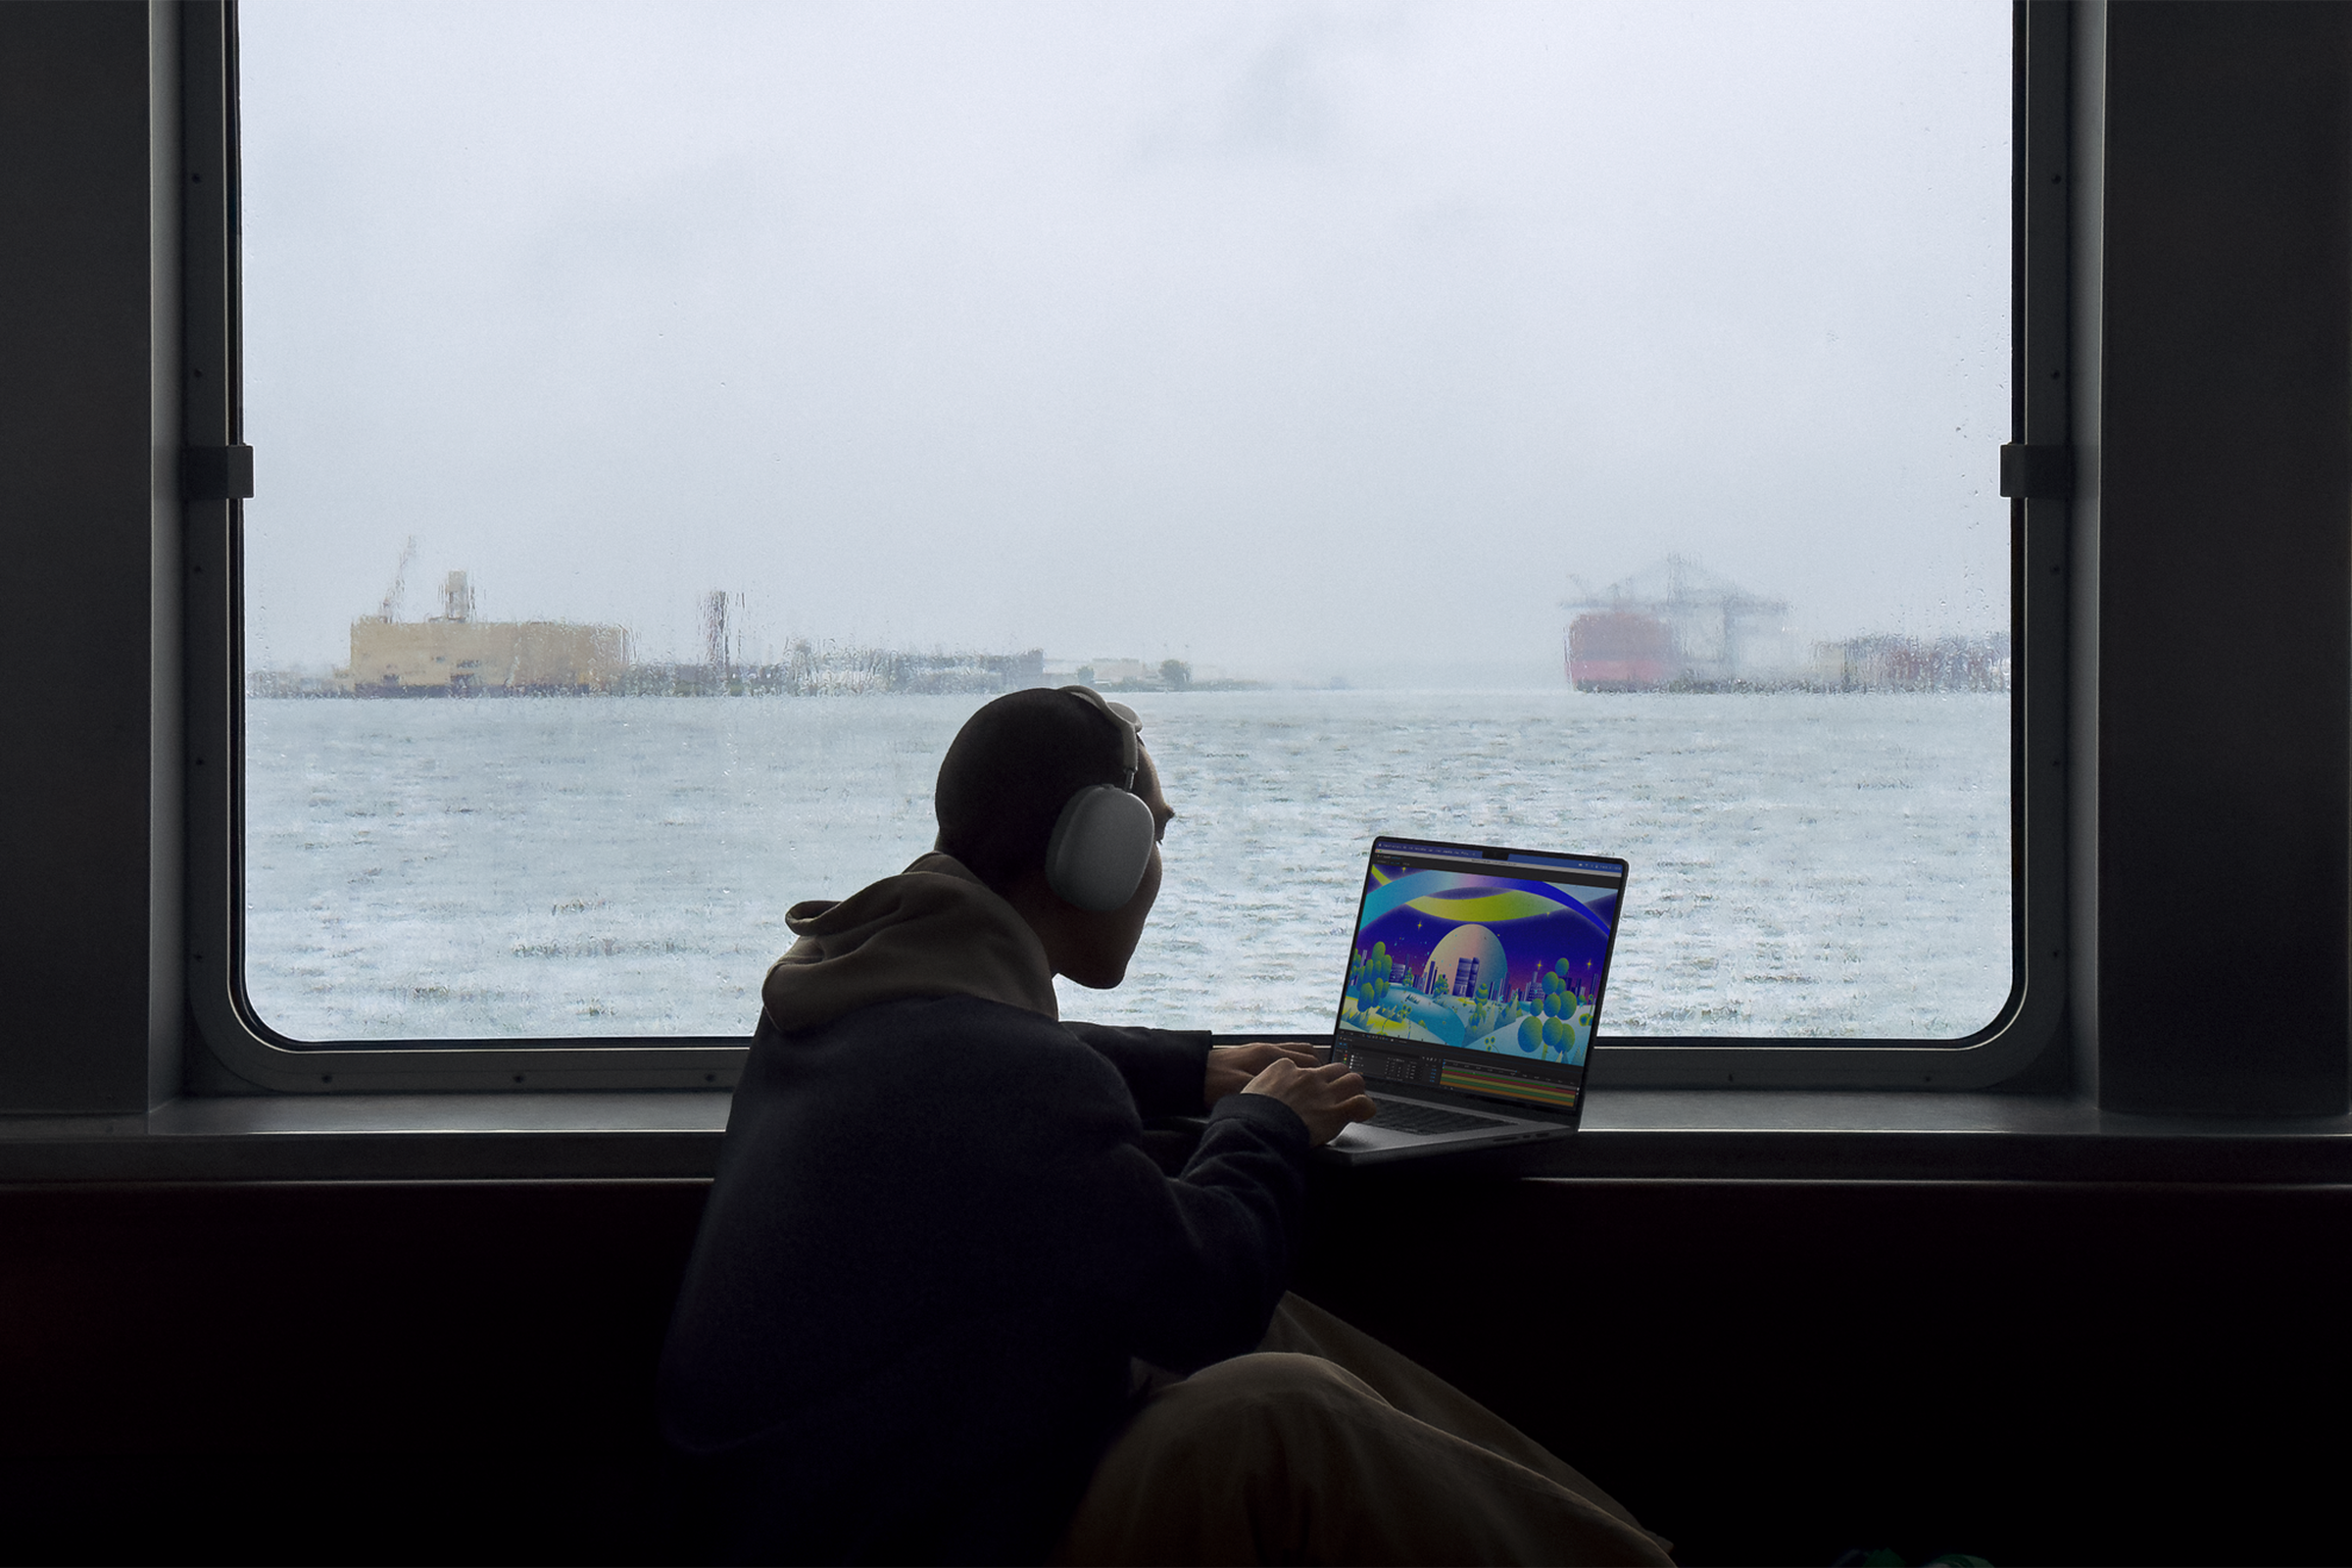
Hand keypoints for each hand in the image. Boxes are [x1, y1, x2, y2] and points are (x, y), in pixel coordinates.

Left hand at [1204, 1041, 1322, 1106]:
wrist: (1190, 1071)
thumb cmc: (1214, 1082)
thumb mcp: (1243, 1091)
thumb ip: (1270, 1092)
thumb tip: (1294, 1098)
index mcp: (1269, 1056)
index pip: (1309, 1060)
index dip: (1324, 1074)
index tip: (1332, 1087)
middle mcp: (1268, 1049)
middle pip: (1307, 1053)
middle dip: (1321, 1069)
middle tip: (1328, 1087)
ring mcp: (1260, 1050)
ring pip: (1295, 1052)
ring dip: (1307, 1066)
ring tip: (1314, 1084)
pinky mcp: (1252, 1055)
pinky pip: (1282, 1056)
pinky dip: (1293, 1066)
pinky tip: (1289, 1080)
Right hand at [1239, 1059, 1376, 1146]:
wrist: (1256, 1128)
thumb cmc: (1247, 1115)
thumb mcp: (1247, 1091)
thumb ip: (1259, 1087)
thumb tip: (1256, 1093)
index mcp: (1283, 1067)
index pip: (1305, 1066)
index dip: (1310, 1079)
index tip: (1309, 1088)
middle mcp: (1307, 1076)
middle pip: (1334, 1068)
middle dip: (1338, 1079)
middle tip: (1337, 1092)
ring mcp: (1323, 1092)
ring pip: (1353, 1079)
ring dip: (1355, 1089)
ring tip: (1353, 1098)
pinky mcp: (1336, 1111)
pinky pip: (1361, 1103)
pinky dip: (1366, 1107)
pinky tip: (1364, 1112)